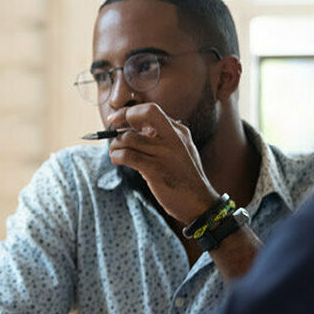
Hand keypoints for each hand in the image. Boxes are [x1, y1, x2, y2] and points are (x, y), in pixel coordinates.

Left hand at [107, 103, 219, 223]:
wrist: (199, 203)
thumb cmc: (184, 177)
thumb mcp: (181, 150)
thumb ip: (164, 137)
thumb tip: (133, 128)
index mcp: (179, 131)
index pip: (150, 109)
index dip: (129, 112)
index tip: (116, 119)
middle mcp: (173, 138)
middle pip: (145, 112)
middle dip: (124, 116)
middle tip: (114, 131)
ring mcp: (164, 153)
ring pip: (128, 138)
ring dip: (115, 145)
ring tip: (115, 153)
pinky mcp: (155, 170)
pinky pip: (127, 155)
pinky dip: (116, 156)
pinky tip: (117, 160)